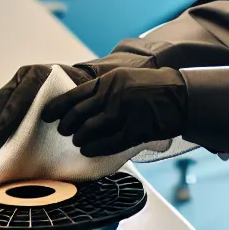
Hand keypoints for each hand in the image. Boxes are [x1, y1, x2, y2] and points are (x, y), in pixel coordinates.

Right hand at [0, 64, 87, 157]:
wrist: (79, 79)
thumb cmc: (80, 95)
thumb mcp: (78, 101)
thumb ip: (68, 113)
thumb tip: (58, 135)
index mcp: (42, 74)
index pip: (22, 95)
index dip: (10, 114)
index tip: (1, 132)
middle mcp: (25, 74)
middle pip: (4, 99)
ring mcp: (16, 80)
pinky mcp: (11, 89)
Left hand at [41, 68, 187, 157]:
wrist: (182, 95)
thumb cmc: (153, 87)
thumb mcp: (125, 79)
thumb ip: (104, 89)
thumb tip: (80, 104)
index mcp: (109, 81)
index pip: (74, 95)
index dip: (57, 108)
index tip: (47, 115)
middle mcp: (113, 96)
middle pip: (78, 115)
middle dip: (66, 126)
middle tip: (63, 131)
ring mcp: (124, 114)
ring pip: (89, 130)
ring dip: (79, 139)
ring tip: (77, 141)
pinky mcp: (135, 131)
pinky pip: (107, 143)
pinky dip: (94, 149)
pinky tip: (88, 150)